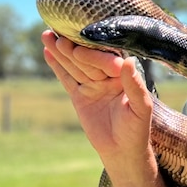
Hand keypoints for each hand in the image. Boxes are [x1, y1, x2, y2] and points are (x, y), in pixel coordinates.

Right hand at [41, 30, 153, 164]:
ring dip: (60, 52)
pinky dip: (57, 67)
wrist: (122, 151)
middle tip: (56, 35)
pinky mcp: (80, 96)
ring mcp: (93, 85)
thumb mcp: (141, 109)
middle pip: (87, 60)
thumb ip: (135, 85)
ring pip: (74, 66)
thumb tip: (128, 60)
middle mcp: (108, 76)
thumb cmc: (137, 130)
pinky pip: (67, 79)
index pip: (106, 61)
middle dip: (71, 48)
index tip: (77, 51)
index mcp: (124, 76)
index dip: (92, 56)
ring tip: (46, 35)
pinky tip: (47, 52)